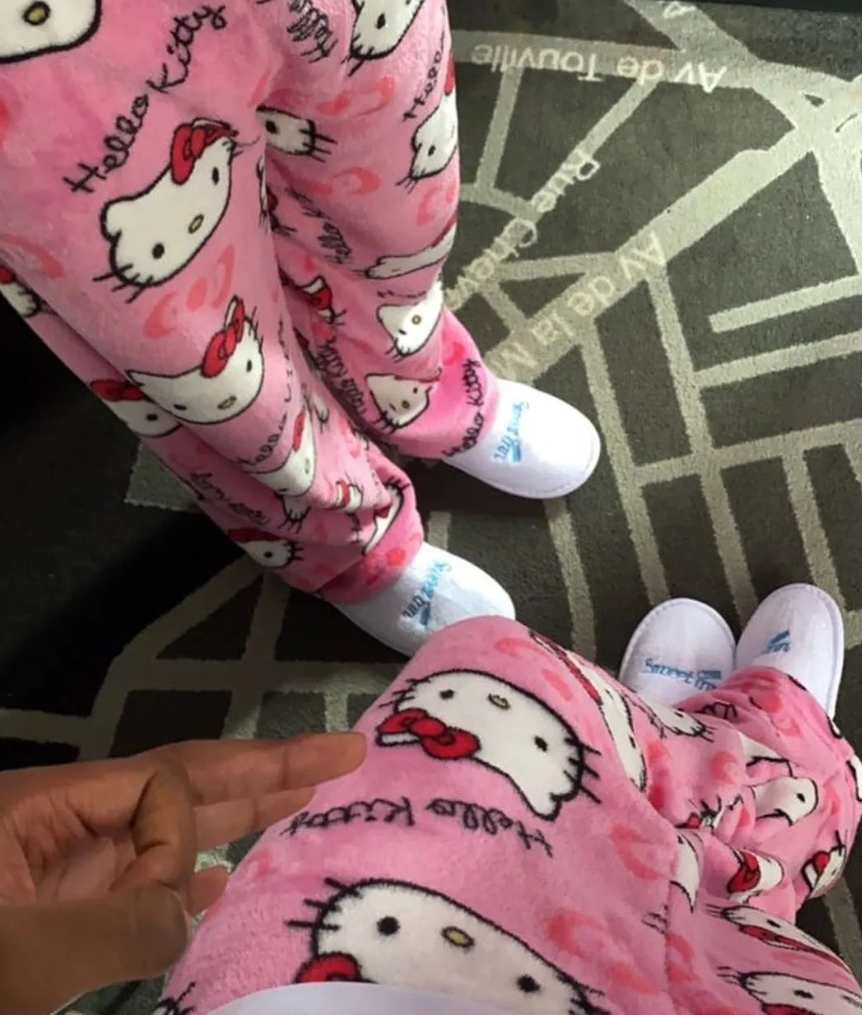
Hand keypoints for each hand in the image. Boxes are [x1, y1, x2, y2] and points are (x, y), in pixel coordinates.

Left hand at [0, 734, 364, 1014]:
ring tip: (305, 797)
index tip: (171, 903)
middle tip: (342, 753)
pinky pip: (142, 880)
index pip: (155, 790)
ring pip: (168, 827)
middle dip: (263, 769)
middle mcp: (66, 821)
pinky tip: (222, 881)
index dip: (183, 840)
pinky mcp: (58, 912)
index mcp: (47, 806)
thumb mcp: (19, 959)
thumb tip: (201, 901)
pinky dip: (191, 876)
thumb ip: (121, 923)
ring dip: (237, 815)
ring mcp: (62, 866)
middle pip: (180, 781)